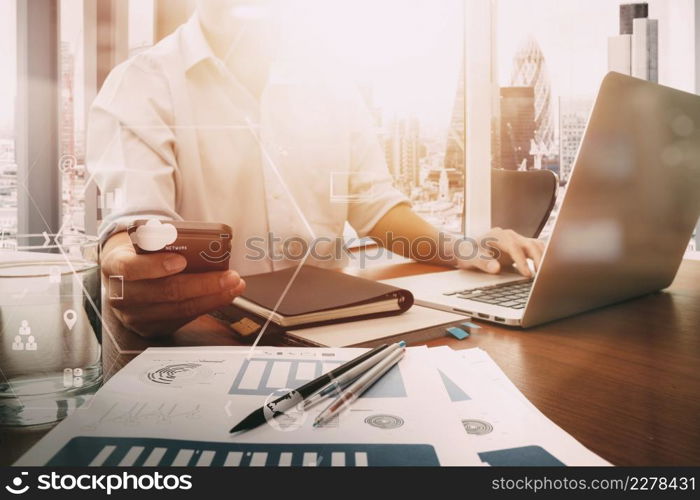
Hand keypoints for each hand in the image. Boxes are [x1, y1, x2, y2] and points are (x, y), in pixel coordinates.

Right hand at [102, 232, 245, 337]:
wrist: (122, 274)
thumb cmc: (140, 252)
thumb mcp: (142, 239)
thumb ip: (163, 240)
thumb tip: (201, 241)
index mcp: (114, 265)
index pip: (130, 269)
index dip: (156, 266)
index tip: (181, 260)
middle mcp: (120, 295)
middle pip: (164, 292)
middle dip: (202, 284)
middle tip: (229, 275)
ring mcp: (134, 316)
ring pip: (178, 309)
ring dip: (212, 298)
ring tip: (234, 285)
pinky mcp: (150, 329)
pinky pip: (182, 319)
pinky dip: (207, 307)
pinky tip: (223, 296)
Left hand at [453, 228, 544, 277]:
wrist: (468, 249)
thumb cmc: (469, 253)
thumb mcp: (471, 258)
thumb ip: (482, 262)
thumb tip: (496, 268)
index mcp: (499, 236)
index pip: (514, 247)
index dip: (521, 261)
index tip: (526, 274)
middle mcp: (511, 236)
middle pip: (530, 244)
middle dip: (538, 259)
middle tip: (542, 276)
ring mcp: (518, 241)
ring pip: (536, 246)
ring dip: (544, 258)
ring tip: (547, 275)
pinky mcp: (522, 248)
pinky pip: (536, 250)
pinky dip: (543, 258)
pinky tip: (546, 271)